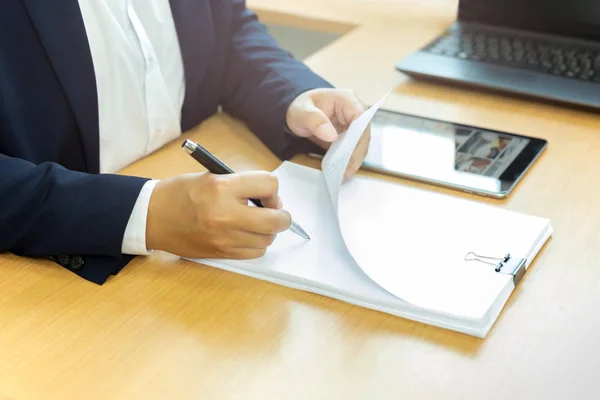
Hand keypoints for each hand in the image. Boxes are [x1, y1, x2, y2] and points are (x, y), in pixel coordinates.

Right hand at [146, 171, 290, 258]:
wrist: (152, 217)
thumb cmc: (180, 193)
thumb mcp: (211, 177)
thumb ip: (242, 185)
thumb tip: (270, 197)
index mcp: (222, 187)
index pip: (269, 185)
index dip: (272, 189)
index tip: (266, 193)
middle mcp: (226, 214)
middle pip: (276, 219)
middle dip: (281, 214)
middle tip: (274, 210)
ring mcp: (224, 237)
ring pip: (268, 238)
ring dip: (268, 230)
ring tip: (255, 223)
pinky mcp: (221, 253)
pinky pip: (255, 252)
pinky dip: (256, 243)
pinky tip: (245, 235)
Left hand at [286, 88, 370, 179]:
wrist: (298, 112)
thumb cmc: (300, 107)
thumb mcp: (302, 112)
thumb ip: (315, 120)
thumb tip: (331, 135)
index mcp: (346, 99)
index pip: (361, 118)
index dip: (359, 137)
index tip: (350, 154)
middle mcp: (354, 110)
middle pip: (363, 133)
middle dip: (356, 153)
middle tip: (346, 171)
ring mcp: (353, 123)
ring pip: (361, 143)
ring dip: (354, 159)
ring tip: (344, 174)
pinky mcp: (350, 134)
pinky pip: (354, 148)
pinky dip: (349, 159)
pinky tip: (342, 170)